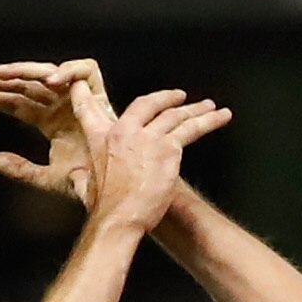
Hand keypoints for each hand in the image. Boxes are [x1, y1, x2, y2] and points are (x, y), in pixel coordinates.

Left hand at [0, 58, 103, 206]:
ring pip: (49, 72)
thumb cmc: (88, 182)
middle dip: (2, 80)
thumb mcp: (49, 178)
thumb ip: (22, 170)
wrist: (116, 188)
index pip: (18, 103)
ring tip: (2, 73)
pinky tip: (51, 80)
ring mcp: (79, 98)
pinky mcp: (99, 95)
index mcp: (50, 121)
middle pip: (27, 85)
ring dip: (26, 70)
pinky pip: (86, 71)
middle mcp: (61, 106)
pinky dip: (70, 70)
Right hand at [68, 76, 228, 236]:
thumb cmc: (106, 208)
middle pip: (148, 104)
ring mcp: (148, 137)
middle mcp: (125, 130)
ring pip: (176, 116)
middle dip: (165, 98)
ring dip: (195, 110)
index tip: (81, 83)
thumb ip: (86, 175)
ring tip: (208, 107)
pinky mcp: (168, 148)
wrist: (119, 218)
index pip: (90, 108)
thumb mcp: (87, 184)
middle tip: (178, 96)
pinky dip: (209, 121)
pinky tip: (220, 117)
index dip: (84, 93)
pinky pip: (193, 129)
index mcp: (102, 138)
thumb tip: (82, 179)